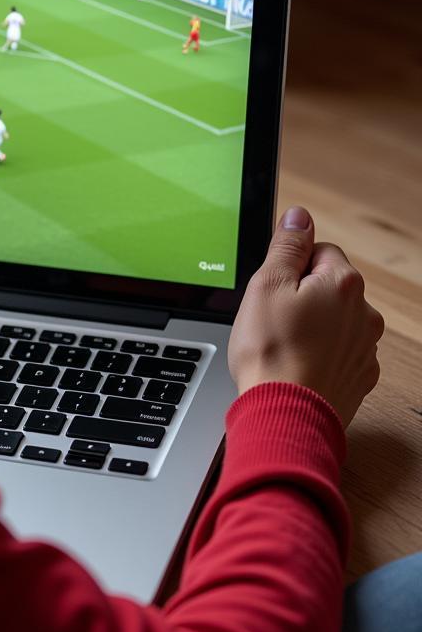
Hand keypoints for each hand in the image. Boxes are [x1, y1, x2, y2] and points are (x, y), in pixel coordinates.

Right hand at [228, 206, 383, 426]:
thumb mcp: (266, 285)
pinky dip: (320, 356)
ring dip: (312, 328)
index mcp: (342, 283)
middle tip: (271, 320)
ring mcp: (366, 347)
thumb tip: (300, 217)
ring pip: (334, 322)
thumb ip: (287, 246)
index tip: (271, 291)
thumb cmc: (271, 352)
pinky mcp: (360, 376)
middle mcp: (364, 312)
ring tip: (282, 348)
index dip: (288, 268)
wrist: (284, 414)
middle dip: (301, 298)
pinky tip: (296, 367)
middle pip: (328, 288)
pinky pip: (339, 353)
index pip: (318, 252)